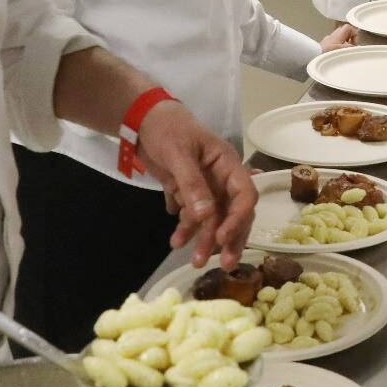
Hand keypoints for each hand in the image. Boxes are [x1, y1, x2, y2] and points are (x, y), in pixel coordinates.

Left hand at [134, 100, 257, 267]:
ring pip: (213, 219)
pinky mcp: (189, 193)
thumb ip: (192, 184)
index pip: (244, 194)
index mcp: (227, 164)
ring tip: (196, 262)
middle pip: (233, 213)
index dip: (238, 218)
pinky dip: (186, 229)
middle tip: (226, 265)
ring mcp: (206, 187)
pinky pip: (193, 216)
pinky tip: (176, 242)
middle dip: (229, 239)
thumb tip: (206, 216)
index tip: (223, 238)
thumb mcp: (178, 154)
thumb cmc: (166, 128)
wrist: (142, 120)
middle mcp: (221, 178)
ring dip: (205, 239)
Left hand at [319, 24, 358, 51]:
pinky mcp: (325, 45)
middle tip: (350, 47)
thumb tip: (355, 47)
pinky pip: (334, 43)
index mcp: (338, 35)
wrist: (313, 55)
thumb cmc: (325, 52)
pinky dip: (337, 47)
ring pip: (339, 38)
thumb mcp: (340, 49)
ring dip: (344, 44)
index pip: (348, 27)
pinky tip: (336, 54)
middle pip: (344, 32)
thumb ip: (349, 47)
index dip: (354, 34)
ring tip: (343, 51)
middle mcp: (333, 35)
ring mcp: (328, 40)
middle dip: (349, 39)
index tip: (354, 43)